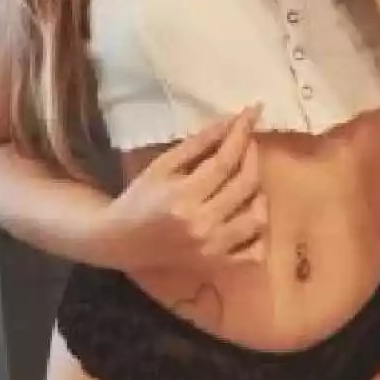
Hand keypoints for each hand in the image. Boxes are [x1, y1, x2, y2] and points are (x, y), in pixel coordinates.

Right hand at [96, 108, 268, 275]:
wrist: (119, 242)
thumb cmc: (140, 199)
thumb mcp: (163, 165)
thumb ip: (198, 143)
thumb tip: (231, 121)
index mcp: (183, 197)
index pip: (225, 161)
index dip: (242, 133)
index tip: (253, 112)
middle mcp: (201, 225)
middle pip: (246, 185)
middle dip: (253, 156)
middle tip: (248, 142)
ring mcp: (212, 250)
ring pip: (258, 218)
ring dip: (259, 193)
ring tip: (248, 181)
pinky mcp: (216, 266)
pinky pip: (255, 253)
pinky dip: (260, 234)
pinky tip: (249, 215)